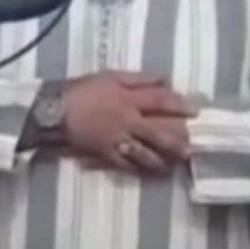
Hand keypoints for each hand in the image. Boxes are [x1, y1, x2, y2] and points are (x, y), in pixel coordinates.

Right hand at [61, 71, 192, 174]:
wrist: (54, 110)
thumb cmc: (82, 90)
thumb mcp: (110, 76)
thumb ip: (138, 79)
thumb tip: (164, 80)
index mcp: (128, 99)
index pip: (159, 102)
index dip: (178, 106)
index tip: (195, 111)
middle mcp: (126, 121)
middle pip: (157, 133)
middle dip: (175, 142)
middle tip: (190, 149)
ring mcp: (116, 140)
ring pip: (144, 154)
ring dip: (160, 161)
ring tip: (172, 166)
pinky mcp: (105, 154)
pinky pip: (125, 164)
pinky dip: (138, 169)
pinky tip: (148, 173)